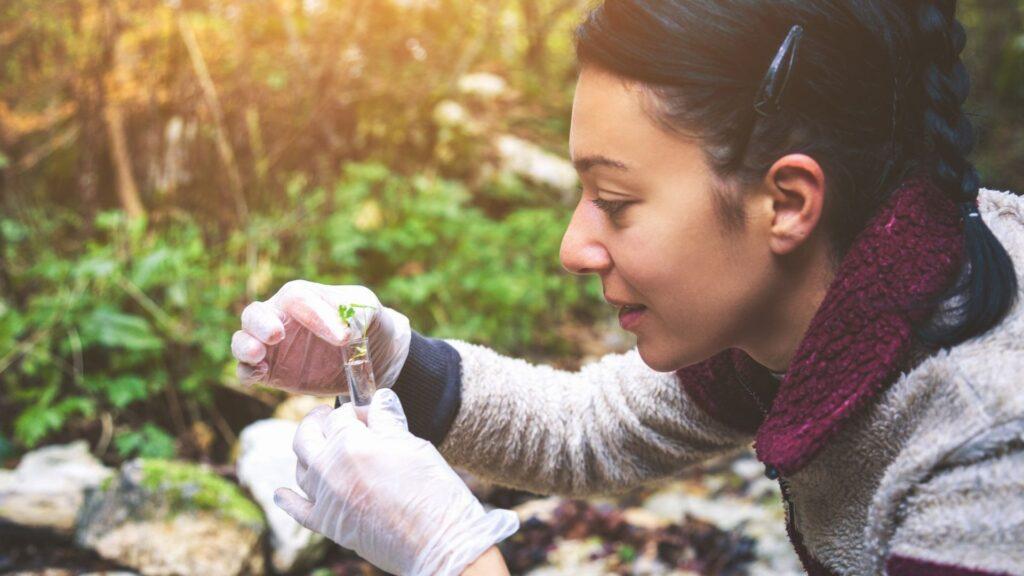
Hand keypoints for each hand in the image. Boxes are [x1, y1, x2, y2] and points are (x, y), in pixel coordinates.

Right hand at [232, 281, 410, 395]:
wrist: (372, 358)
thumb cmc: (367, 324)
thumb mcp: (370, 310)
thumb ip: (358, 311)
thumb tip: (344, 328)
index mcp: (304, 298)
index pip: (298, 299)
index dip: (315, 315)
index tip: (344, 338)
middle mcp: (281, 318)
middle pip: (255, 313)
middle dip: (260, 323)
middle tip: (277, 334)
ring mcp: (272, 346)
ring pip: (243, 339)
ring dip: (245, 345)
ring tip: (258, 354)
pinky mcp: (270, 371)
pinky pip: (247, 370)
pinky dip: (247, 371)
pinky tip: (259, 374)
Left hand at [274, 389, 518, 575]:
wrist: (438, 543)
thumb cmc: (432, 491)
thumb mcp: (413, 446)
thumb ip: (388, 421)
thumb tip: (380, 397)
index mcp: (351, 444)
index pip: (340, 415)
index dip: (355, 409)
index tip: (369, 413)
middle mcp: (330, 469)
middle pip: (307, 436)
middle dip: (318, 422)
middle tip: (332, 418)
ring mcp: (325, 499)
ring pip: (300, 468)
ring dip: (308, 452)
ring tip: (321, 447)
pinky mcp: (328, 525)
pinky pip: (298, 510)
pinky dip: (287, 499)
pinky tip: (281, 493)